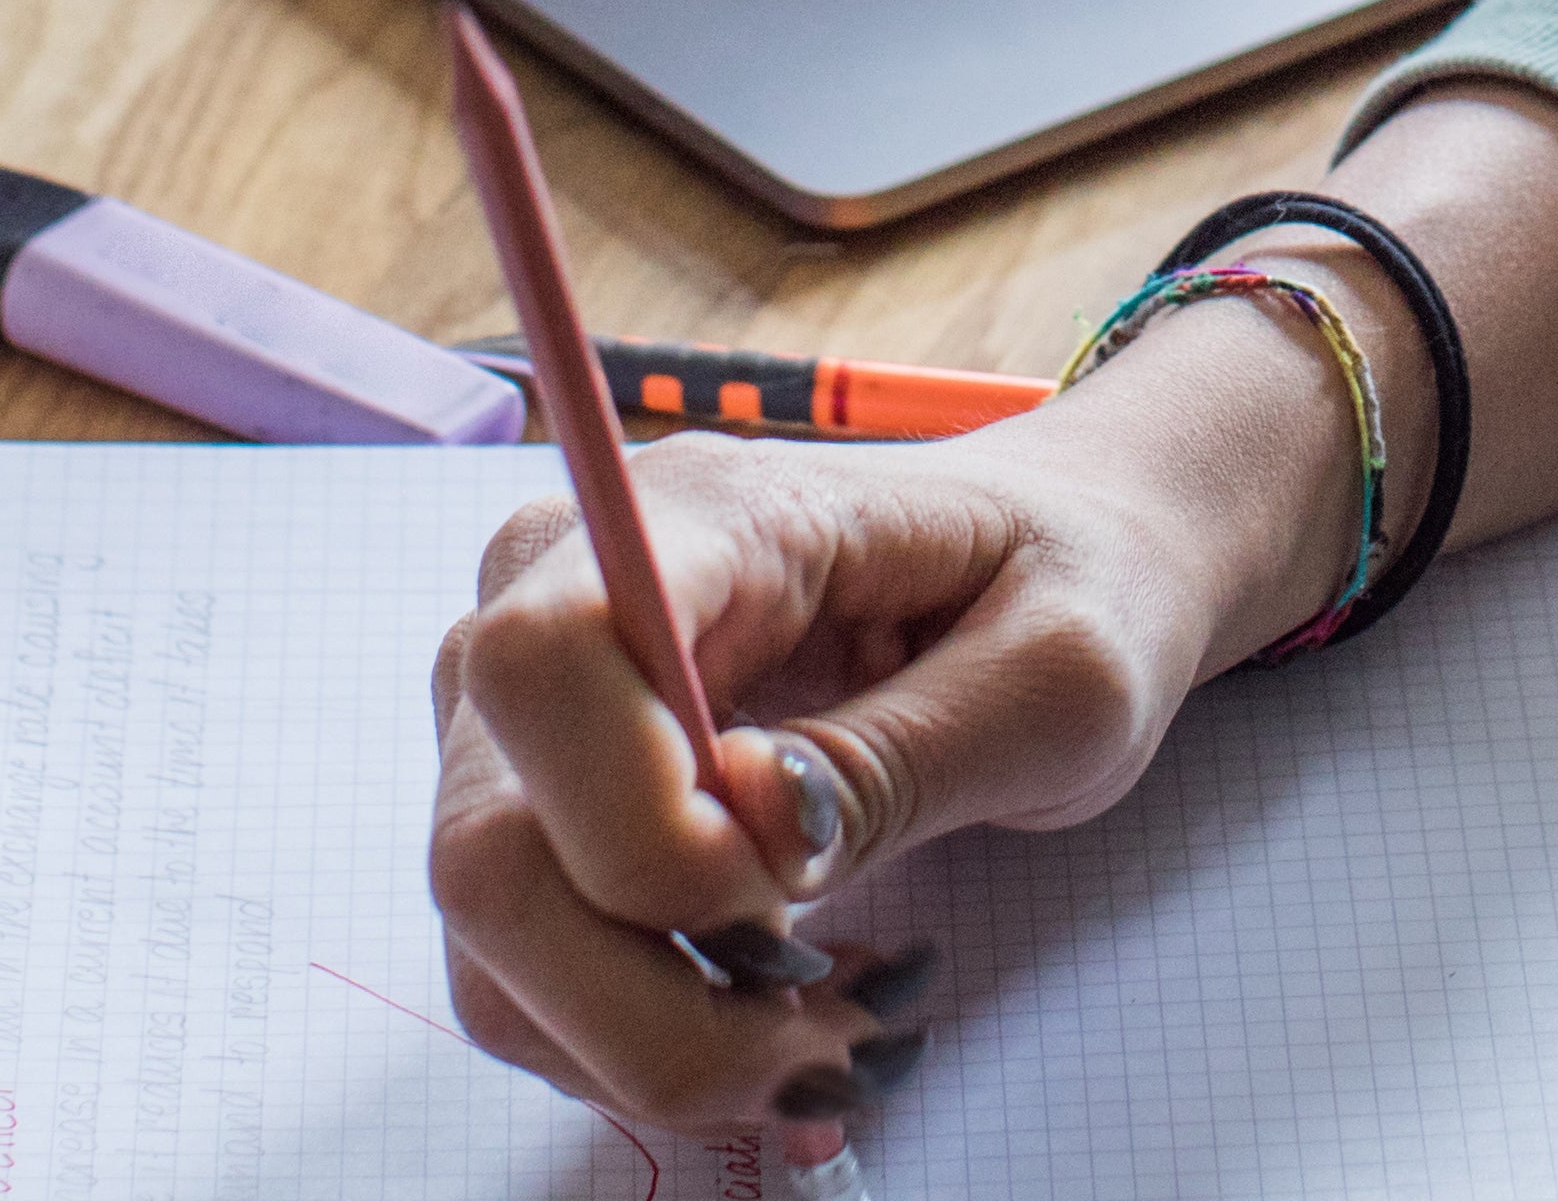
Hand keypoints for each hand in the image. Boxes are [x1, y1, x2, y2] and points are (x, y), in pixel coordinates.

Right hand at [425, 334, 1341, 1161]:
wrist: (1052, 574)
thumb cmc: (1068, 589)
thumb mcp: (1058, 672)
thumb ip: (902, 757)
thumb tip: (749, 835)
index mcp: (699, 513)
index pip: (547, 664)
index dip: (641, 828)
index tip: (800, 897)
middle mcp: (560, 594)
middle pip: (489, 848)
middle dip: (655, 999)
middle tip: (844, 1029)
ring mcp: (530, 708)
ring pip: (492, 943)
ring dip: (659, 1043)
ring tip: (837, 1033)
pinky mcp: (540, 807)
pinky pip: (527, 976)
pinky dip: (645, 1043)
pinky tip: (781, 1026)